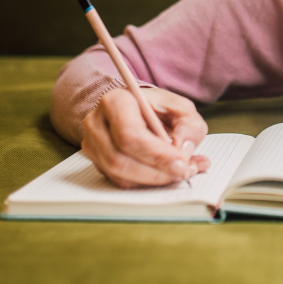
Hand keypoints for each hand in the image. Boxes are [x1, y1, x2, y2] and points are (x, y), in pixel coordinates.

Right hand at [81, 87, 209, 188]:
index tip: (181, 164)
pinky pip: (119, 181)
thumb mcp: (182, 108)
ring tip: (180, 173)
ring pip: (118, 174)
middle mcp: (97, 123)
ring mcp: (93, 144)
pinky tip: (165, 175)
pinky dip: (145, 183)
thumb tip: (183, 150)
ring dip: (152, 180)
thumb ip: (189, 125)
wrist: (141, 111)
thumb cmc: (159, 108)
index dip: (156, 154)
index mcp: (116, 101)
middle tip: (183, 173)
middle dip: (155, 172)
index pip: (129, 134)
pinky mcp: (97, 161)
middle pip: (119, 158)